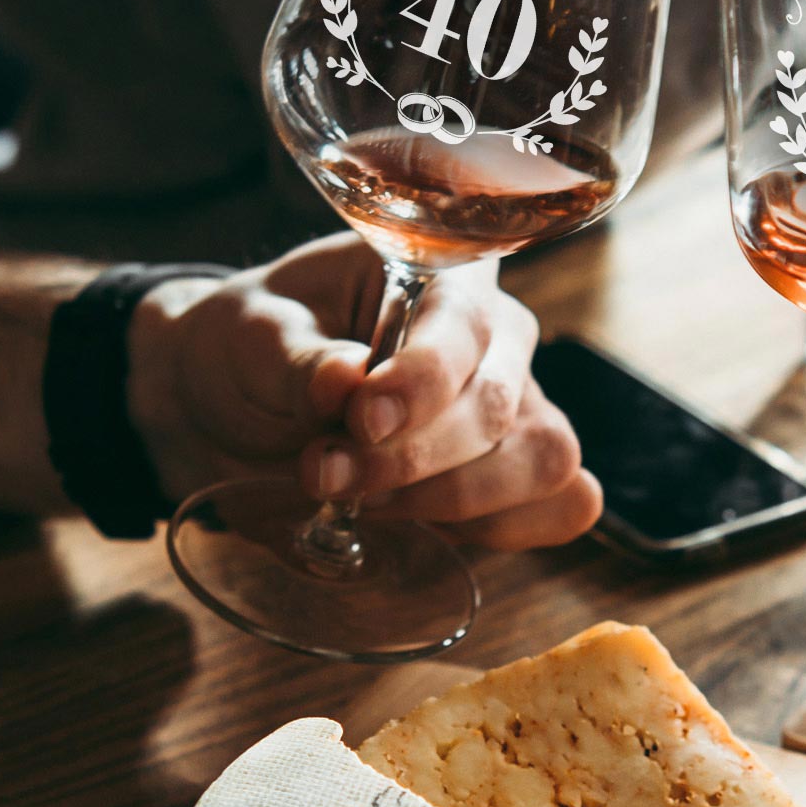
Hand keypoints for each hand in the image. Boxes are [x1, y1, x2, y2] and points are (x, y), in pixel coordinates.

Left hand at [125, 236, 600, 548]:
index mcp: (441, 274)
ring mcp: (520, 406)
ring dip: (449, 501)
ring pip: (544, 463)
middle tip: (321, 472)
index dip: (424, 380)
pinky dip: (502, 532)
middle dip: (411, 459)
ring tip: (361, 498)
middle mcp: (498, 337)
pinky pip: (564, 506)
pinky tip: (422, 522)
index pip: (466, 325)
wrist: (241, 403)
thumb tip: (346, 380)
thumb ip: (296, 356)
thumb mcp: (248, 333)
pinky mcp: (519, 473)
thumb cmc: (253, 347)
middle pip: (503, 407)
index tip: (361, 420)